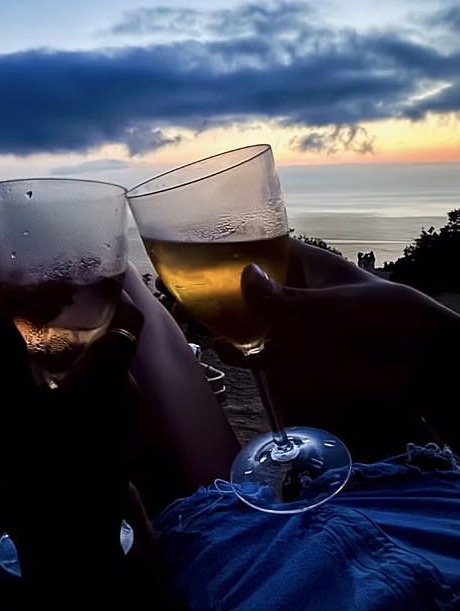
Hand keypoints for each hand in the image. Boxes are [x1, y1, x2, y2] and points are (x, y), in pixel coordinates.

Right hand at [0, 295, 143, 571]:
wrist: (71, 549)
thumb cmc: (49, 469)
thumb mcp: (17, 408)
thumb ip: (6, 355)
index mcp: (113, 373)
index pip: (126, 314)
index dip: (108, 290)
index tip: (76, 276)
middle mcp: (124, 392)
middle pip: (113, 340)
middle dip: (81, 320)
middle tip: (39, 304)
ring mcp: (117, 423)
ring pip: (101, 371)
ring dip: (73, 354)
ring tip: (32, 343)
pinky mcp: (105, 447)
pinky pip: (92, 399)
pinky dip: (70, 384)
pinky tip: (39, 391)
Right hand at [214, 239, 458, 456]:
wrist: (420, 365)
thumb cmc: (384, 321)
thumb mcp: (330, 307)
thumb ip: (283, 301)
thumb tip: (243, 278)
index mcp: (312, 267)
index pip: (269, 247)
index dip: (240, 244)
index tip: (204, 245)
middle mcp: (302, 294)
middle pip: (256, 286)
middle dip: (225, 288)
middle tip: (190, 288)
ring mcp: (301, 327)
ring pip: (257, 320)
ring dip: (231, 322)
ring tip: (198, 319)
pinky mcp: (302, 359)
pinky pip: (267, 352)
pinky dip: (245, 352)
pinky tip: (223, 350)